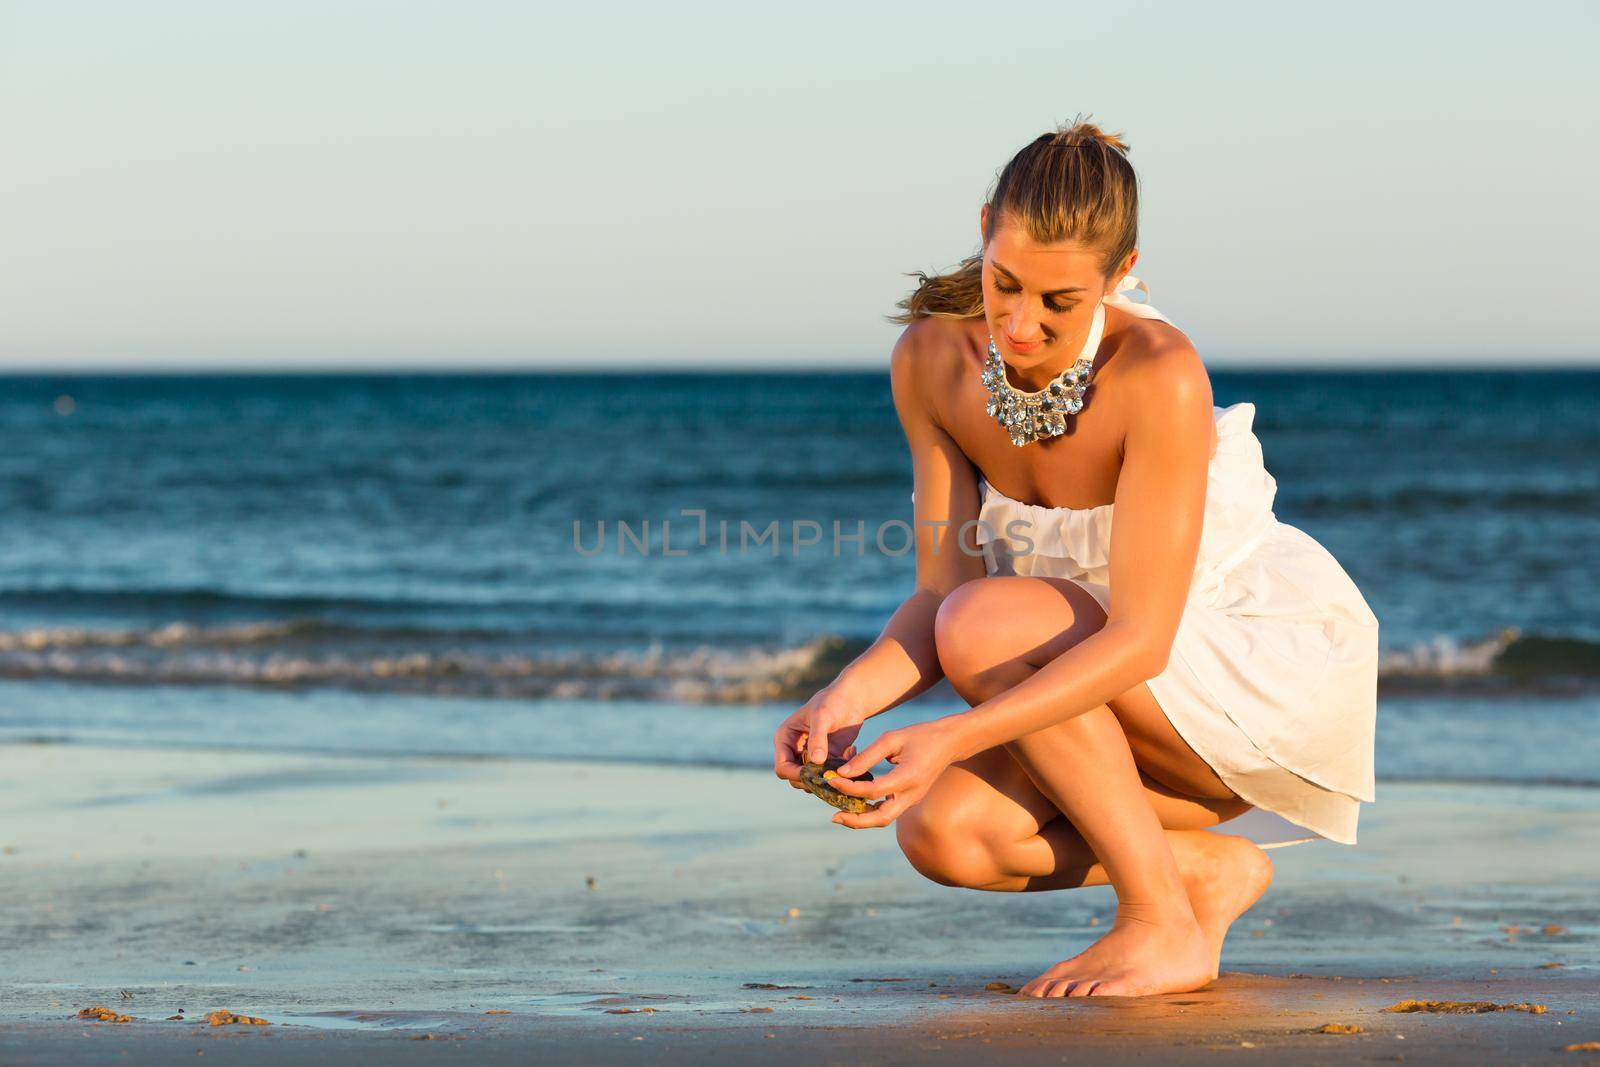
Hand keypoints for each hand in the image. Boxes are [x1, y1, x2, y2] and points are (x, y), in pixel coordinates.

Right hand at [773, 685, 866, 790]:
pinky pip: (828, 776)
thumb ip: (818, 738)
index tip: (815, 776)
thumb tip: (815, 761)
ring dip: (827, 778)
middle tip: (832, 774)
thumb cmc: (832, 702)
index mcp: (785, 739)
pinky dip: (839, 772)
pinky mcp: (825, 761)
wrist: (850, 700)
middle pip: (795, 779)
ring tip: (842, 761)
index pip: (782, 767)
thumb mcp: (823, 717)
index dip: (796, 775)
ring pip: (811, 781)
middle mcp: (794, 751)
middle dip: (813, 780)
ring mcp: (809, 758)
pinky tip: (850, 752)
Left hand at [824, 717, 965, 829]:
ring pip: (884, 818)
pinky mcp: (910, 799)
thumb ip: (867, 756)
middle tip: (833, 816)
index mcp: (908, 777)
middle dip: (855, 820)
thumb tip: (843, 773)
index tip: (831, 779)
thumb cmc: (920, 736)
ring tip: (840, 813)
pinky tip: (855, 803)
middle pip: (880, 818)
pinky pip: (888, 811)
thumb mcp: (892, 739)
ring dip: (861, 819)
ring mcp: (913, 799)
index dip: (849, 788)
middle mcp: (912, 794)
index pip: (873, 791)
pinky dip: (870, 811)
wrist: (950, 742)